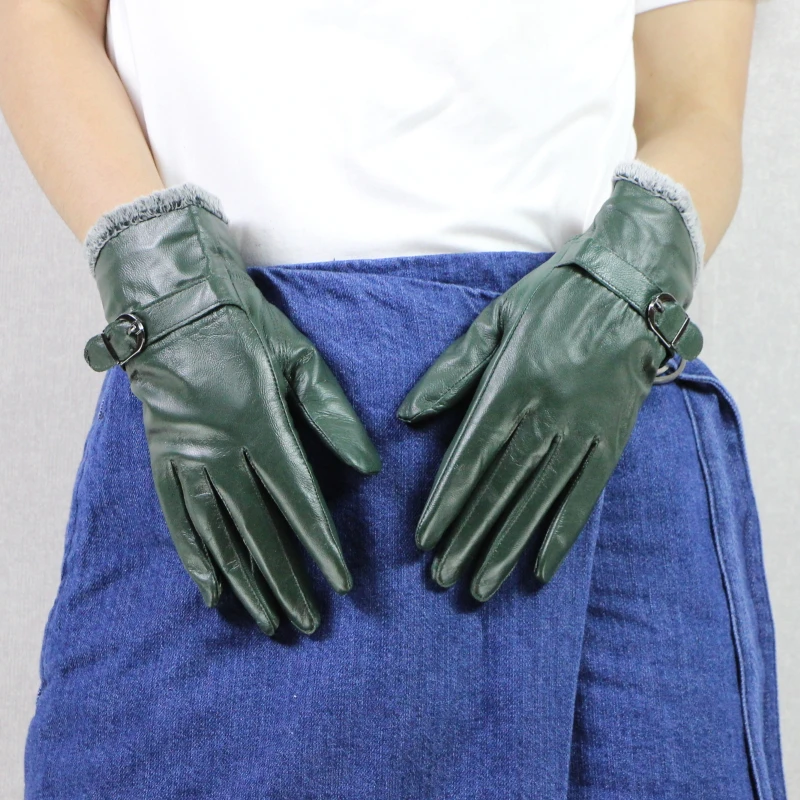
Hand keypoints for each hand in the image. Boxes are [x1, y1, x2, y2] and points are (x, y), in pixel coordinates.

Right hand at [84, 185, 380, 634]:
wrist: (174, 303)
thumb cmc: (245, 326)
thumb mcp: (299, 358)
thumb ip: (333, 415)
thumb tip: (370, 466)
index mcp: (261, 423)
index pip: (298, 500)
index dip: (322, 546)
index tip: (342, 583)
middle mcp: (221, 448)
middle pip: (258, 529)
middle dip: (286, 580)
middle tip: (308, 623)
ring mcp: (186, 455)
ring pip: (217, 532)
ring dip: (244, 581)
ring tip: (267, 621)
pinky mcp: (162, 455)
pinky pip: (176, 516)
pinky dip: (194, 557)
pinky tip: (212, 592)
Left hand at [398, 162, 702, 600]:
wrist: (630, 286)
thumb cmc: (554, 300)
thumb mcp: (495, 320)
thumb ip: (452, 370)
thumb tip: (407, 415)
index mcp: (510, 384)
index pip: (469, 457)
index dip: (445, 501)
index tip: (423, 539)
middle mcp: (544, 414)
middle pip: (499, 487)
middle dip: (468, 535)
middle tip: (443, 577)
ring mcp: (581, 429)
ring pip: (538, 499)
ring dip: (508, 545)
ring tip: (482, 586)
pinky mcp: (612, 438)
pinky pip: (586, 494)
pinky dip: (564, 532)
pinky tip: (543, 569)